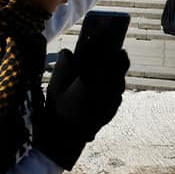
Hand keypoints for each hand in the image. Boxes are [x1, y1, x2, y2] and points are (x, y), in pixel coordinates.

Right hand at [33, 48, 128, 169]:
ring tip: (118, 57)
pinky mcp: (112, 110)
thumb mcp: (54, 88)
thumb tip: (68, 51)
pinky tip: (113, 80)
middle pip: (118, 66)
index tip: (96, 33)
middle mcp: (104, 91)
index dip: (97, 43)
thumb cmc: (57, 112)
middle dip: (116, 53)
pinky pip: (119, 92)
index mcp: (89, 82)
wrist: (65, 140)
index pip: (98, 56)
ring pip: (120, 80)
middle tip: (115, 43)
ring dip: (119, 68)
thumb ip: (63, 67)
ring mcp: (111, 102)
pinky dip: (117, 83)